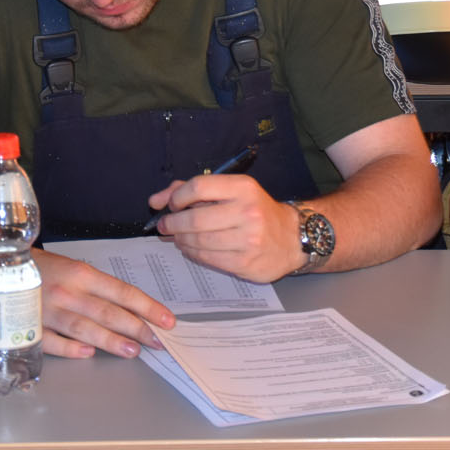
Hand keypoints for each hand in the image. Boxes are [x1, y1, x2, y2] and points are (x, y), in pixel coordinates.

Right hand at [34, 248, 175, 358]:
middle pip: (108, 312)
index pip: (122, 292)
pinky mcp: (27, 327)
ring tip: (133, 351)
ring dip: (111, 341)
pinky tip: (88, 353)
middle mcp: (67, 292)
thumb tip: (129, 309)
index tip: (167, 320)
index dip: (147, 307)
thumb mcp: (72, 268)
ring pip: (84, 328)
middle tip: (157, 342)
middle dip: (137, 328)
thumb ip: (97, 288)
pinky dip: (69, 348)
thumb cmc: (40, 268)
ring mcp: (47, 311)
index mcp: (81, 274)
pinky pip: (51, 341)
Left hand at [148, 173, 303, 281]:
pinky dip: (193, 253)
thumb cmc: (257, 212)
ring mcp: (247, 239)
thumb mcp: (233, 192)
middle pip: (194, 218)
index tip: (171, 204)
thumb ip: (194, 191)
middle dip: (172, 223)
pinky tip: (192, 248)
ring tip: (179, 237)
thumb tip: (157, 200)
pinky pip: (207, 258)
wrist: (292, 238)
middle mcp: (247, 212)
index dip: (177, 197)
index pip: (198, 187)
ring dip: (181, 240)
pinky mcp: (245, 262)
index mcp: (243, 188)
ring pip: (198, 241)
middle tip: (165, 226)